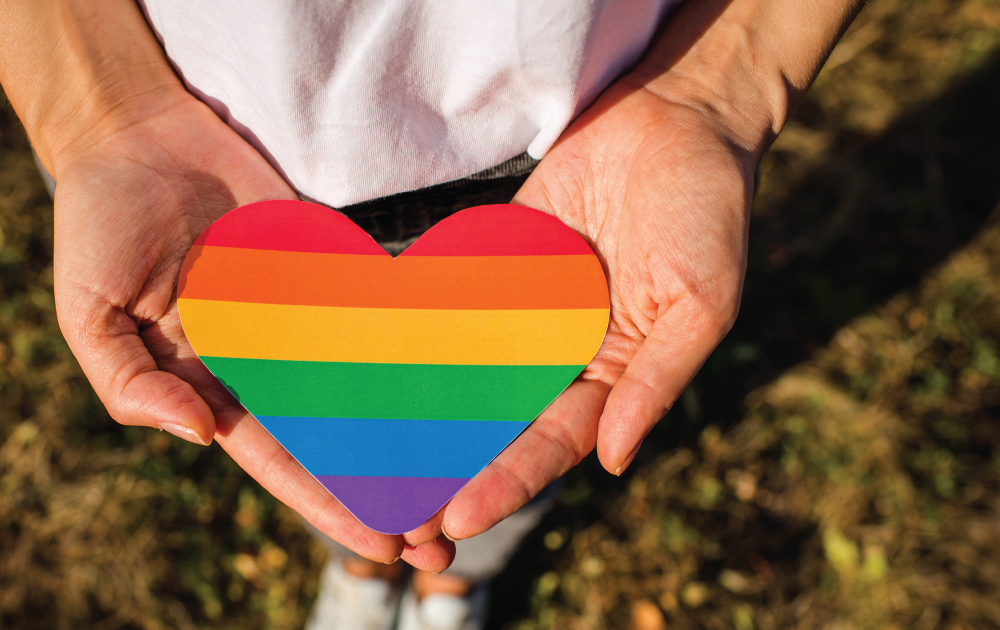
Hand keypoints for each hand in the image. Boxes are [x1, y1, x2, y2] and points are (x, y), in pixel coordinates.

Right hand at [51, 97, 455, 569]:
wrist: (137, 134)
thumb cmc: (98, 226)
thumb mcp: (89, 314)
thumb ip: (130, 383)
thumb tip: (199, 436)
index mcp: (208, 384)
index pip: (278, 459)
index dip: (328, 503)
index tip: (382, 544)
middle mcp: (263, 360)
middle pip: (335, 437)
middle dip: (384, 490)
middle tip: (441, 542)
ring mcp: (300, 313)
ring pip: (366, 385)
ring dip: (412, 433)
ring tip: (468, 478)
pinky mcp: (327, 264)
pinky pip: (375, 312)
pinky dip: (416, 348)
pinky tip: (462, 384)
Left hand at [404, 0, 862, 544]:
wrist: (676, 116)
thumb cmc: (706, 212)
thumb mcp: (700, 305)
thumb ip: (655, 382)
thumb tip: (612, 462)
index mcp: (615, 374)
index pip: (552, 442)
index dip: (507, 482)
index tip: (458, 518)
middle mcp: (565, 351)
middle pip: (499, 421)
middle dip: (452, 466)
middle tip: (397, 513)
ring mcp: (526, 308)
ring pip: (469, 373)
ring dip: (425, 414)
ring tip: (373, 457)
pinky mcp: (498, 262)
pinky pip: (455, 305)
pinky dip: (418, 336)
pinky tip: (372, 366)